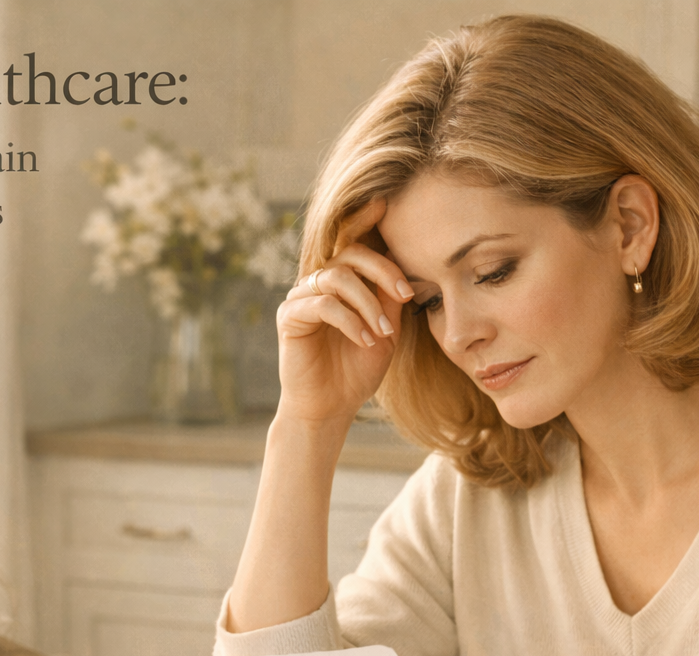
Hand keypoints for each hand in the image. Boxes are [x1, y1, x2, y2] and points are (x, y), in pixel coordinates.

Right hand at [274, 199, 414, 424]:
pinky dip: (350, 320)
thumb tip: (408, 262)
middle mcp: (318, 282)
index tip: (386, 204)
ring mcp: (301, 297)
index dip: (365, 218)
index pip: (352, 240)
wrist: (331, 407)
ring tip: (383, 333)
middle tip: (405, 296)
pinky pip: (323, 304)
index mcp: (341, 281)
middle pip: (350, 252)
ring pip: (337, 277)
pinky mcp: (290, 317)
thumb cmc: (357, 370)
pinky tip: (365, 340)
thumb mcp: (386, 330)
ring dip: (368, 304)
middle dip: (383, 270)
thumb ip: (390, 297)